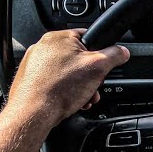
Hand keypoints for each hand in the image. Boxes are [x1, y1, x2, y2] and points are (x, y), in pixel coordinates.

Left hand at [7, 29, 129, 129]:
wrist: (33, 113)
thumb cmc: (58, 89)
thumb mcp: (98, 68)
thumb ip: (114, 55)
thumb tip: (122, 51)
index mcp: (59, 37)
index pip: (87, 37)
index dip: (100, 54)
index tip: (102, 67)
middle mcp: (43, 47)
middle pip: (77, 58)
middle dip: (89, 76)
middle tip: (93, 88)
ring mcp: (34, 63)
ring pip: (66, 72)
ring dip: (78, 86)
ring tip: (82, 98)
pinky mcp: (30, 79)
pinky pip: (53, 81)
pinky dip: (63, 91)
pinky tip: (68, 101)